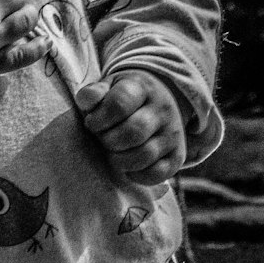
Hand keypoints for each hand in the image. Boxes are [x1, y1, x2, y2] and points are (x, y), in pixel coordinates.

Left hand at [75, 70, 187, 184]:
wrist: (160, 99)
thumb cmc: (124, 97)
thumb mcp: (108, 87)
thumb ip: (93, 93)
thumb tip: (86, 101)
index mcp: (142, 88)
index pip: (119, 104)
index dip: (99, 119)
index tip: (91, 123)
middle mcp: (162, 110)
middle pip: (133, 132)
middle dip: (109, 141)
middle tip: (102, 139)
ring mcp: (172, 133)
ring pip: (145, 154)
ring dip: (120, 160)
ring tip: (112, 153)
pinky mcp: (177, 155)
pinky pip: (158, 173)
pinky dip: (137, 175)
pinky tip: (126, 166)